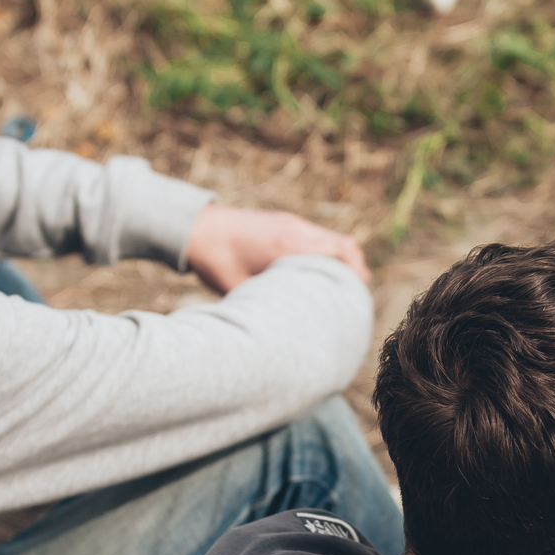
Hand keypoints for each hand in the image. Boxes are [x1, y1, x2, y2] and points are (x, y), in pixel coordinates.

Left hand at [184, 205, 369, 293]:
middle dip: (355, 272)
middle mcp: (295, 230)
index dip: (355, 278)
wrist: (196, 228)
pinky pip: (318, 238)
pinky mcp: (286, 224)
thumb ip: (264, 303)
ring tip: (338, 289)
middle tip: (353, 298)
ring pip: (334, 240)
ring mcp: (291, 223)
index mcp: (287, 245)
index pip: (340, 254)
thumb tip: (283, 330)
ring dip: (342, 263)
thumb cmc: (215, 261)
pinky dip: (326, 255)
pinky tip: (317, 276)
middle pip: (345, 246)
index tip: (358, 300)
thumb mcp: (239, 288)